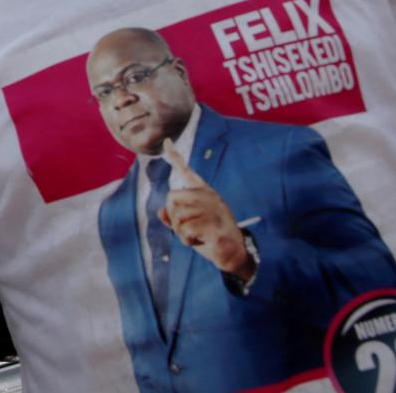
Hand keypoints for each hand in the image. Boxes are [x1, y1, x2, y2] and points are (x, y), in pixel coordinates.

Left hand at [158, 140, 253, 280]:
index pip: (186, 171)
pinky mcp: (214, 226)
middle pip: (171, 197)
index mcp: (204, 193)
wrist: (234, 254)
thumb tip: (160, 211)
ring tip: (197, 236)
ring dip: (181, 232)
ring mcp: (213, 210)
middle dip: (174, 216)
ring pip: (177, 217)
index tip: (166, 141)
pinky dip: (187, 240)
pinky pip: (185, 231)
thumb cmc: (211, 237)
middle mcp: (209, 196)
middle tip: (187, 228)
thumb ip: (175, 218)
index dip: (174, 156)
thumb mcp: (191, 226)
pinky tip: (200, 241)